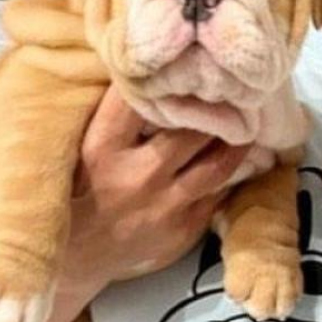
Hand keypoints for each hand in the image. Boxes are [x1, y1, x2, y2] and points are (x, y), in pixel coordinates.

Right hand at [65, 86, 251, 290]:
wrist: (74, 259)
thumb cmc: (76, 190)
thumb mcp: (81, 148)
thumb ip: (111, 114)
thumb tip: (147, 72)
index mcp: (103, 148)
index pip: (141, 101)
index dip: (166, 79)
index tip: (186, 63)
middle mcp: (137, 176)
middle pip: (191, 130)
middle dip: (215, 108)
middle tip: (233, 87)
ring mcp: (164, 206)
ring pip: (216, 163)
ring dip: (236, 139)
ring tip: (248, 119)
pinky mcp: (183, 229)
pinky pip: (219, 192)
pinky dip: (232, 171)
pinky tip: (241, 154)